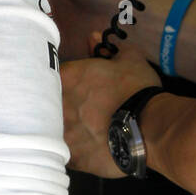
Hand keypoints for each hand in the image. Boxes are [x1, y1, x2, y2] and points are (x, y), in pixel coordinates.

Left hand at [60, 31, 161, 177]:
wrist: (148, 127)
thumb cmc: (136, 89)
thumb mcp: (129, 60)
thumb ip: (108, 49)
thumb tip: (93, 36)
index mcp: (66, 78)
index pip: (49, 77)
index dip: (60, 83)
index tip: (71, 88)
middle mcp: (57, 106)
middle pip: (47, 106)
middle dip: (58, 108)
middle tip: (78, 112)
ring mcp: (62, 133)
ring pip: (54, 132)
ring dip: (63, 131)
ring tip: (81, 134)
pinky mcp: (72, 158)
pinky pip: (66, 155)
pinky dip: (74, 153)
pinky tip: (85, 152)